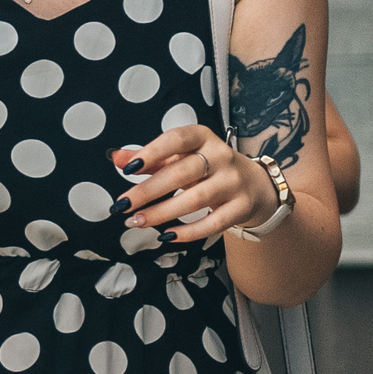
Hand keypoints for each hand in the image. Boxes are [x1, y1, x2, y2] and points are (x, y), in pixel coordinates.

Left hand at [108, 129, 274, 243]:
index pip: (176, 139)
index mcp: (203, 138)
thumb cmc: (208, 168)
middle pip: (181, 173)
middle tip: (123, 204)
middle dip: (148, 191)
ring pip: (195, 199)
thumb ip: (150, 158)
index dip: (152, 152)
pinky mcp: (241, 207)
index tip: (129, 169)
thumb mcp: (181, 157)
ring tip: (137, 221)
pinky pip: (213, 223)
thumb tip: (116, 157)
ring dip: (162, 213)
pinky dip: (188, 232)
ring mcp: (234, 182)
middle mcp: (221, 157)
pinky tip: (166, 235)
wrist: (255, 185)